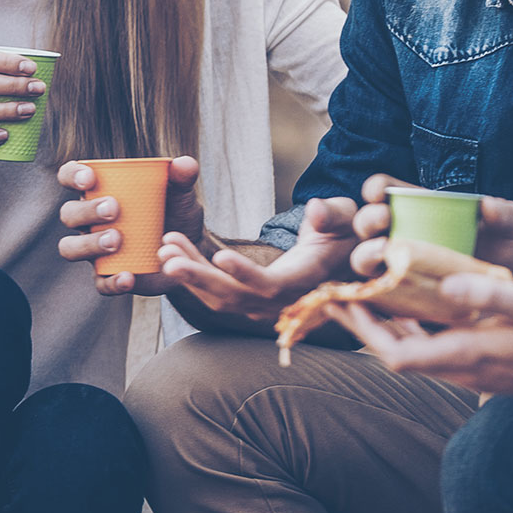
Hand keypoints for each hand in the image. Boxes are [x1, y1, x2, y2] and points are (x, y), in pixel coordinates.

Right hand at [57, 156, 202, 295]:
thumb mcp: (181, 195)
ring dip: (89, 244)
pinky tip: (129, 277)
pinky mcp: (108, 276)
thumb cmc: (175, 214)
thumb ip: (182, 177)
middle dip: (86, 211)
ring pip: (71, 248)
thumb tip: (183, 164)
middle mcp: (89, 221)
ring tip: (116, 241)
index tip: (90, 178)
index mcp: (98, 192)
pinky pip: (99, 283)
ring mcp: (95, 251)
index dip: (72, 175)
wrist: (189, 252)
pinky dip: (111, 281)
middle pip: (69, 214)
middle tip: (114, 209)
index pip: (69, 177)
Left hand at [158, 196, 360, 322]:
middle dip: (200, 279)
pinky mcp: (251, 298)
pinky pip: (218, 292)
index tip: (219, 257)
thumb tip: (318, 210)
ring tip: (165, 249)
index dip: (247, 276)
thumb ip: (333, 214)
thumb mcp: (347, 217)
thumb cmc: (344, 232)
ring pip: (222, 298)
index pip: (271, 285)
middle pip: (236, 297)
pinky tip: (174, 250)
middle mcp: (283, 299)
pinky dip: (195, 273)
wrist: (343, 256)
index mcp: (306, 278)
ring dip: (191, 276)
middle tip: (169, 258)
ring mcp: (265, 303)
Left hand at [331, 276, 512, 403]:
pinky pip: (426, 345)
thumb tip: (446, 283)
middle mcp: (459, 367)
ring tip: (355, 292)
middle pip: (393, 352)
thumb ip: (492, 296)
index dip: (364, 331)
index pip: (396, 354)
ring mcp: (465, 367)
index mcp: (466, 355)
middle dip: (361, 324)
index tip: (342, 302)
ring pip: (408, 349)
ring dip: (381, 324)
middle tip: (332, 293)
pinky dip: (407, 326)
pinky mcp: (473, 360)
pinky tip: (400, 303)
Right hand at [350, 175, 512, 280]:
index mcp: (419, 207)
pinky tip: (382, 289)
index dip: (376, 188)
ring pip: (365, 258)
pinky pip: (380, 292)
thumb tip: (489, 205)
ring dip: (366, 253)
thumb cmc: (511, 249)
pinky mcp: (404, 294)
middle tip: (384, 220)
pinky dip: (374, 290)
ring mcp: (400, 265)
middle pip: (367, 223)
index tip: (379, 193)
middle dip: (367, 219)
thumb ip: (507, 214)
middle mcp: (402, 233)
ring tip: (383, 255)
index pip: (386, 190)